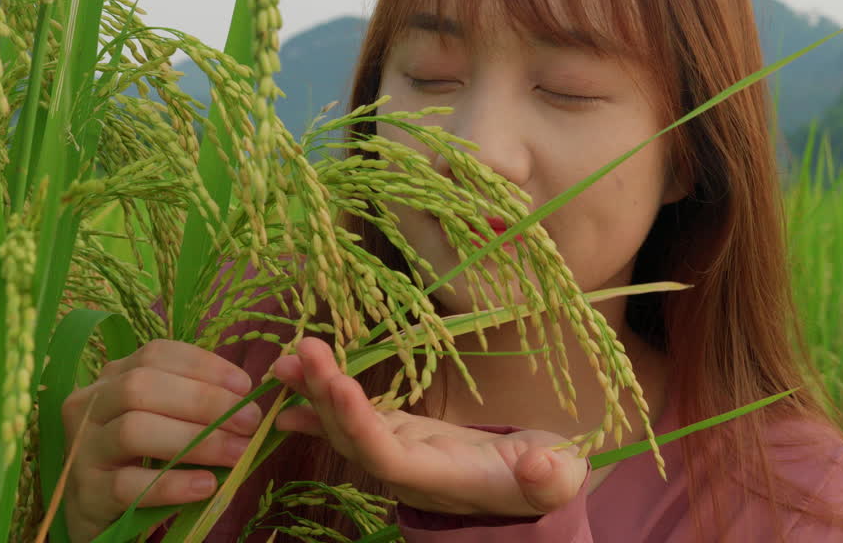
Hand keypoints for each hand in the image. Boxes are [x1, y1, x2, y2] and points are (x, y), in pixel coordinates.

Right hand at [60, 339, 263, 542]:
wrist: (100, 512)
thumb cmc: (141, 458)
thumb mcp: (163, 421)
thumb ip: (194, 407)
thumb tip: (246, 402)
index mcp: (112, 378)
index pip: (155, 355)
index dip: (203, 366)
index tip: (244, 386)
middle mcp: (89, 405)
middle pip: (142, 387)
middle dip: (204, 401)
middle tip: (250, 421)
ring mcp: (83, 449)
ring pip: (134, 430)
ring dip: (196, 440)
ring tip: (238, 453)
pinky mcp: (87, 493)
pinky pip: (129, 485)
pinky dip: (173, 484)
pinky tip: (206, 485)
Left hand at [271, 337, 587, 517]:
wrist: (530, 489)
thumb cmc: (545, 479)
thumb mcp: (558, 478)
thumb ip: (551, 476)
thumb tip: (541, 465)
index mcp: (438, 478)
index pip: (386, 455)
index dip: (359, 424)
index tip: (338, 386)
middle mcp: (405, 470)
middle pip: (353, 438)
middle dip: (325, 397)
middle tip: (300, 354)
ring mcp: (398, 452)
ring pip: (345, 426)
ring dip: (314, 394)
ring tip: (284, 361)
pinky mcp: (399, 433)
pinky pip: (353, 416)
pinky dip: (323, 397)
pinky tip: (294, 379)